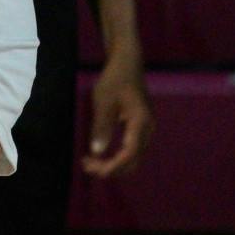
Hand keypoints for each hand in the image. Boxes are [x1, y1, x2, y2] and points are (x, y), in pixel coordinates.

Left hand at [82, 56, 154, 178]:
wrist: (128, 64)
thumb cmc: (115, 79)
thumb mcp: (103, 101)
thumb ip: (102, 126)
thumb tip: (97, 151)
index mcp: (141, 123)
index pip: (129, 154)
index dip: (113, 166)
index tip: (95, 171)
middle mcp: (148, 130)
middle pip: (133, 159)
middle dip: (111, 168)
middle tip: (86, 166)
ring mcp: (146, 129)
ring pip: (133, 156)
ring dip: (113, 163)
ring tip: (90, 162)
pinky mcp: (140, 127)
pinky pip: (131, 149)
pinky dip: (117, 156)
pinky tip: (100, 154)